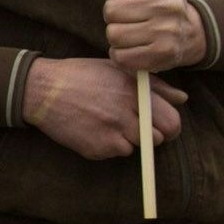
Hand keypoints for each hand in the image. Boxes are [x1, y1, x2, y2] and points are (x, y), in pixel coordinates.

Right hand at [23, 56, 184, 160]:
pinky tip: (95, 129)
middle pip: (159, 138)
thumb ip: (154, 85)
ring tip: (110, 123)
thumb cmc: (80, 75)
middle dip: (154, 135)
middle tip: (138, 127)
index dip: (170, 125)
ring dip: (130, 139)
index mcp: (134, 92)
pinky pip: (116, 152)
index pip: (172, 120)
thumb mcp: (117, 70)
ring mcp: (112, 133)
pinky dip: (110, 145)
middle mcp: (126, 113)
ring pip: (137, 146)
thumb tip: (182, 99)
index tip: (161, 123)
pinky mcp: (97, 148)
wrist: (42, 90)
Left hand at [95, 0, 204, 71]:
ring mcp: (168, 31)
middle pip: (111, 10)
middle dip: (114, 15)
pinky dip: (121, 54)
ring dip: (117, 35)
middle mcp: (169, 4)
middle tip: (130, 17)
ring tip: (132, 32)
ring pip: (113, 34)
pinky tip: (134, 48)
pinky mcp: (163, 54)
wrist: (188, 33)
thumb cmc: (156, 1)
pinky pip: (121, 56)